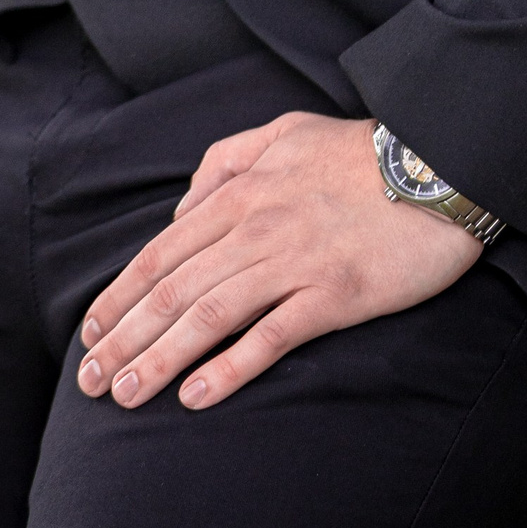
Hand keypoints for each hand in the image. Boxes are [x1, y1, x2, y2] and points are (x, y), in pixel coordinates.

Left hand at [76, 112, 481, 413]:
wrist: (437, 163)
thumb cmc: (359, 151)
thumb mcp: (284, 131)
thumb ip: (227, 160)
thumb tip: (183, 206)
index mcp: (241, 192)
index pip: (163, 251)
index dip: (121, 295)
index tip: (90, 333)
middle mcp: (256, 226)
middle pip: (174, 289)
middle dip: (125, 338)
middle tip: (89, 382)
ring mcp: (294, 261)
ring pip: (210, 316)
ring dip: (160, 359)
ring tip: (126, 395)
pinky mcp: (334, 294)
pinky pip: (271, 336)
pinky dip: (231, 368)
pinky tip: (198, 397)